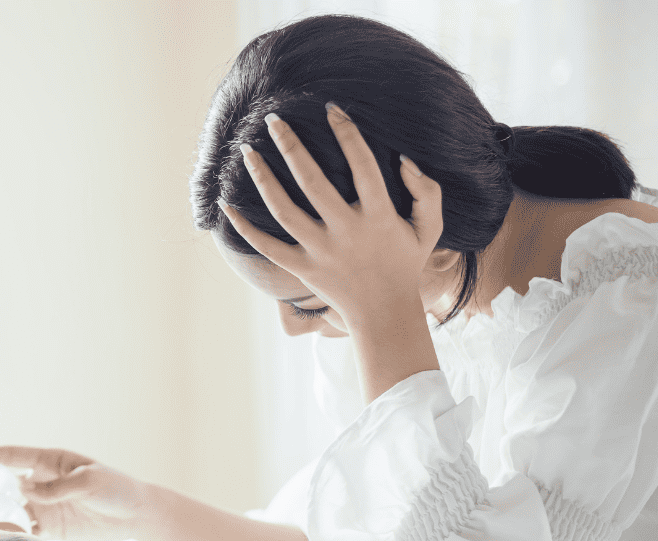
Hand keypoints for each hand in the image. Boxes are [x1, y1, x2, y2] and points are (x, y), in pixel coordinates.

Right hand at [0, 446, 154, 540]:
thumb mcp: (91, 482)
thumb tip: (24, 489)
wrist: (137, 515)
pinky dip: (4, 536)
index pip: (10, 457)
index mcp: (50, 462)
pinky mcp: (50, 527)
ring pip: (5, 509)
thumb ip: (58, 487)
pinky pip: (21, 531)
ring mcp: (43, 505)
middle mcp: (41, 482)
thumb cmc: (117, 489)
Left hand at [218, 103, 443, 330]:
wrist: (385, 314)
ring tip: (247, 152)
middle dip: (291, 147)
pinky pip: (268, 247)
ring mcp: (322, 252)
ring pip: (284, 211)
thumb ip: (426, 191)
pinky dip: (246, 228)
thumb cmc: (405, 264)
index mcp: (378, 216)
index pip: (362, 165)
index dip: (347, 134)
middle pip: (313, 183)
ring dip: (263, 179)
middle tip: (273, 120)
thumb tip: (404, 160)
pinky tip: (228, 205)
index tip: (331, 109)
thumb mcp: (429, 228)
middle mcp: (347, 232)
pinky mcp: (303, 269)